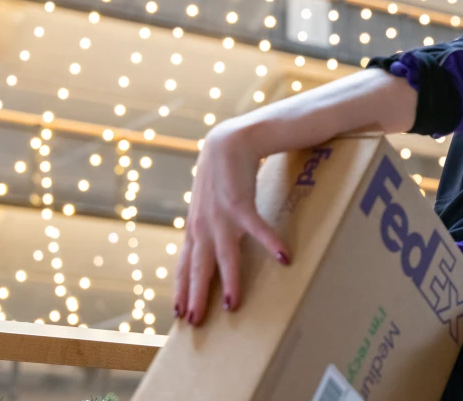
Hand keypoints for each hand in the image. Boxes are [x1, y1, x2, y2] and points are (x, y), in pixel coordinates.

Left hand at [173, 123, 290, 325]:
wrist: (227, 141)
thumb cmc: (221, 172)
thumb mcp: (207, 202)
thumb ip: (207, 223)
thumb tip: (207, 243)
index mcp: (196, 226)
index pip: (185, 264)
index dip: (182, 288)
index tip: (179, 312)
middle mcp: (203, 225)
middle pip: (198, 267)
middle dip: (196, 295)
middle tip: (195, 321)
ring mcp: (221, 215)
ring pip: (224, 255)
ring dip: (229, 281)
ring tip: (233, 305)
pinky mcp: (241, 202)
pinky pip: (257, 228)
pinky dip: (270, 242)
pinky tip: (283, 257)